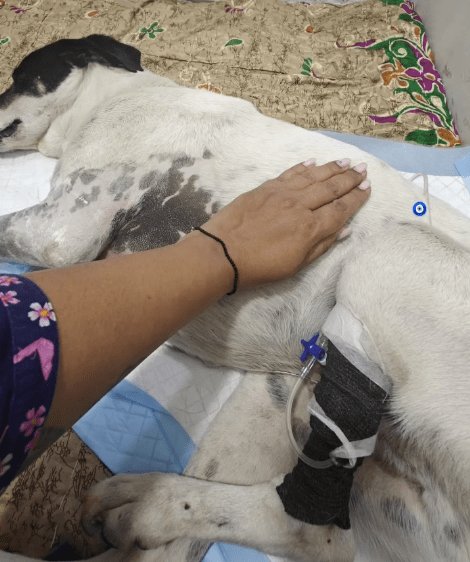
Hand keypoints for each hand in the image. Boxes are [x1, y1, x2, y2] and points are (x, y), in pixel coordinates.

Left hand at [198, 158, 369, 288]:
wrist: (222, 253)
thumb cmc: (259, 266)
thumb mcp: (295, 265)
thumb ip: (321, 245)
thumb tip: (344, 230)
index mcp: (310, 228)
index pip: (341, 209)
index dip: (356, 198)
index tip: (367, 187)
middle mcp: (300, 206)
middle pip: (331, 188)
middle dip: (349, 178)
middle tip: (362, 169)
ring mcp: (282, 194)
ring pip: (313, 176)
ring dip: (331, 168)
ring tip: (345, 162)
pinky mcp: (265, 188)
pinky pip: (290, 173)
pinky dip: (303, 167)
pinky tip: (313, 162)